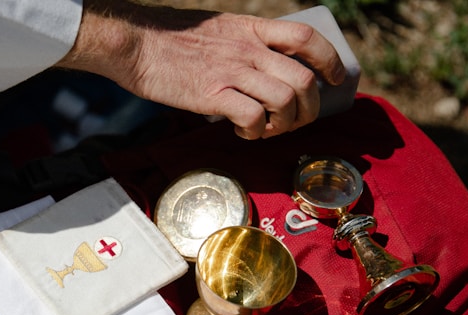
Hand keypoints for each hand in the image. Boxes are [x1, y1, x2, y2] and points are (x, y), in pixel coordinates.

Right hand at [56, 1, 345, 139]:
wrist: (136, 44)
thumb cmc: (169, 40)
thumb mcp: (217, 29)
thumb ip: (243, 44)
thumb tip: (259, 68)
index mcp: (251, 29)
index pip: (306, 37)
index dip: (329, 60)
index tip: (332, 79)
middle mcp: (249, 49)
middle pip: (303, 79)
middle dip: (308, 108)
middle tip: (294, 121)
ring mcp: (233, 71)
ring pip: (285, 100)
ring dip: (284, 123)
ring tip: (268, 129)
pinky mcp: (213, 94)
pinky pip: (254, 117)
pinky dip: (256, 131)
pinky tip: (243, 131)